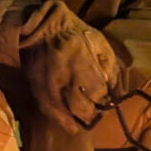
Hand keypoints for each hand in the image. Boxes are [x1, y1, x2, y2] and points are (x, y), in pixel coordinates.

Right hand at [19, 1, 121, 132]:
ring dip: (76, 120)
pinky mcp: (36, 87)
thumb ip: (109, 66)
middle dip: (91, 114)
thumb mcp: (99, 43)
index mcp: (82, 61)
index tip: (106, 102)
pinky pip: (48, 110)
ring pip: (64, 112)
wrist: (43, 26)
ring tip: (84, 121)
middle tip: (96, 114)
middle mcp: (64, 76)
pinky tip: (69, 124)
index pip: (97, 92)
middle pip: (80, 107)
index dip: (104, 100)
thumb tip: (114, 89)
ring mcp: (48, 84)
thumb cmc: (76, 33)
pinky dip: (60, 119)